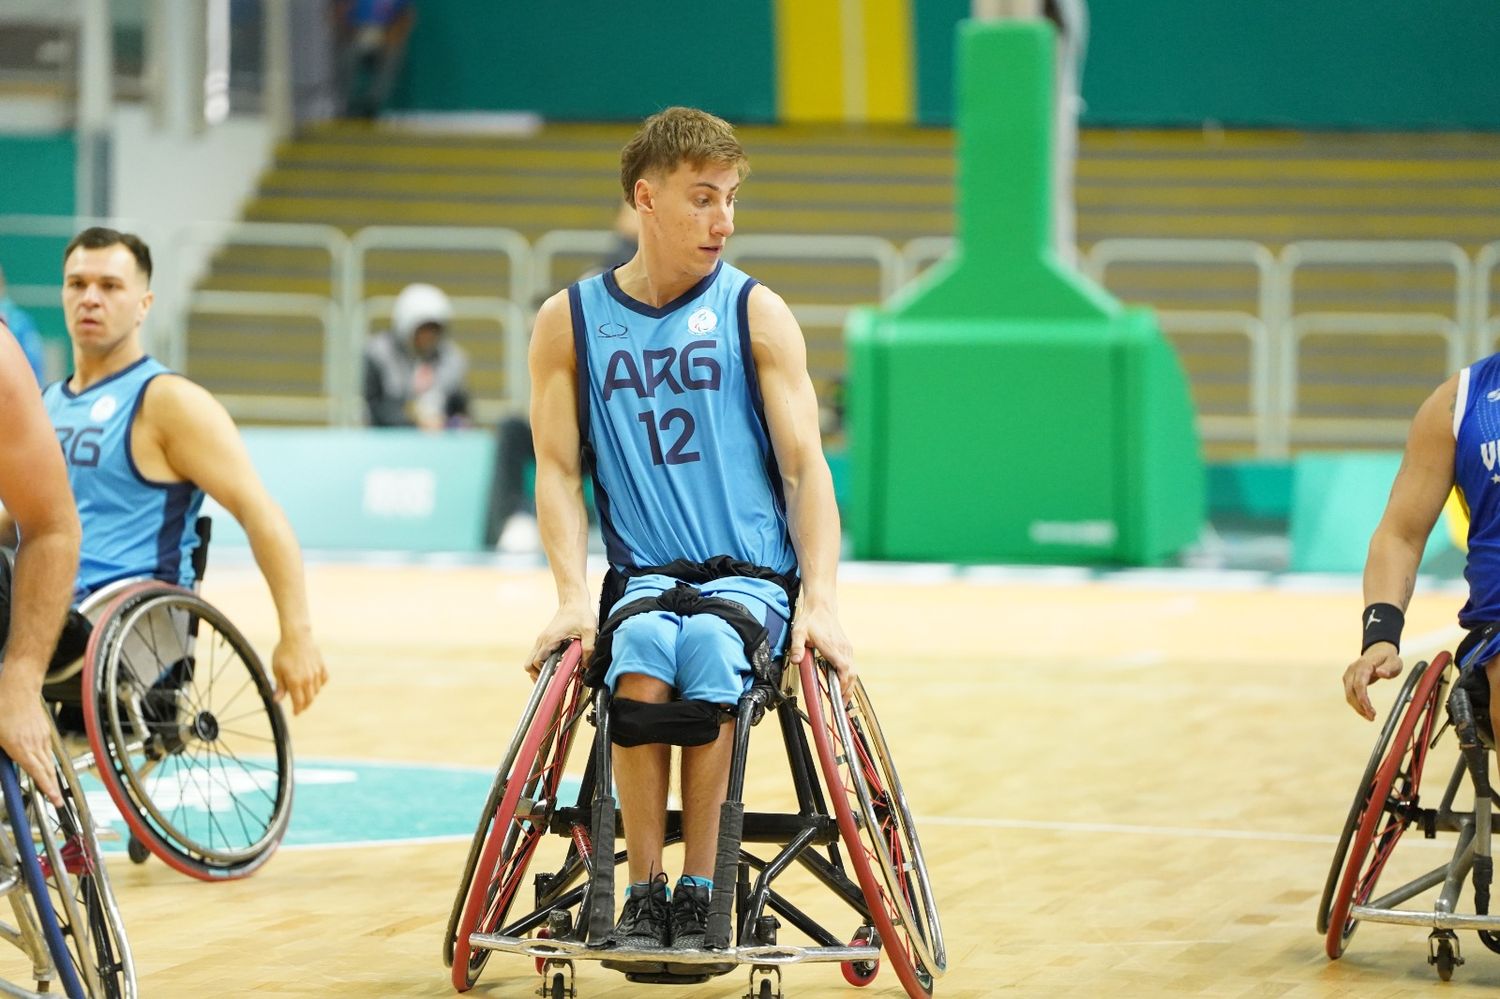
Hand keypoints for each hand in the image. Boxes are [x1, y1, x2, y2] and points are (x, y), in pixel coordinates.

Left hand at [0, 668, 60, 805]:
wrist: (18, 685)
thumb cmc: (2, 705)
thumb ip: (1, 751)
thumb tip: (3, 765)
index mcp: (20, 746)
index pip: (37, 773)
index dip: (48, 788)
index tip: (55, 799)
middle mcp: (34, 743)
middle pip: (47, 769)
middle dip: (53, 786)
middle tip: (56, 799)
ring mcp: (42, 736)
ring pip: (49, 760)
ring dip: (50, 774)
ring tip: (51, 785)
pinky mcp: (44, 730)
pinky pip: (48, 750)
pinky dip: (47, 760)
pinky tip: (44, 763)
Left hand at [271, 632, 328, 714]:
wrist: (296, 636)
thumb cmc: (283, 652)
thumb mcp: (277, 670)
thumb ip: (280, 687)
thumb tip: (277, 700)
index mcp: (295, 682)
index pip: (299, 702)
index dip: (297, 710)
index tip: (296, 713)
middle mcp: (308, 679)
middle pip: (309, 699)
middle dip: (304, 705)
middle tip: (300, 707)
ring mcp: (316, 673)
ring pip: (317, 690)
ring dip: (311, 695)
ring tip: (305, 695)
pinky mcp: (321, 666)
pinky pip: (323, 680)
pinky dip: (320, 684)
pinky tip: (315, 683)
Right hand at [526, 604, 594, 680]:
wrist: (573, 600)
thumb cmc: (580, 613)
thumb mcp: (589, 631)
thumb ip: (589, 648)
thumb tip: (587, 665)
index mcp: (550, 639)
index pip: (536, 662)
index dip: (543, 673)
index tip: (554, 679)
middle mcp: (542, 640)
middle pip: (529, 664)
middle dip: (537, 675)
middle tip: (551, 680)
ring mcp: (542, 640)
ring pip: (532, 660)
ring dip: (540, 669)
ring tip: (556, 673)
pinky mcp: (545, 639)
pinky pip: (538, 655)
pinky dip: (544, 662)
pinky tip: (558, 663)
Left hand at [789, 602, 853, 692]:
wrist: (822, 607)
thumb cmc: (811, 620)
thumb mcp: (798, 632)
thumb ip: (796, 647)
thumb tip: (795, 660)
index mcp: (832, 647)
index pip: (844, 668)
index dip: (843, 682)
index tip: (838, 694)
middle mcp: (843, 649)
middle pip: (852, 674)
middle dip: (847, 690)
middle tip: (840, 705)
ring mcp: (846, 649)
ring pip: (853, 671)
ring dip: (849, 686)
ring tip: (841, 699)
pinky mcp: (846, 649)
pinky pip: (851, 667)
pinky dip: (848, 678)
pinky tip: (841, 684)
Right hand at [1343, 642, 1403, 720]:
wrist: (1378, 650)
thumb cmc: (1388, 658)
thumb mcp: (1394, 662)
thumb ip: (1389, 668)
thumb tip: (1381, 673)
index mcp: (1363, 666)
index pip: (1359, 684)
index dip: (1363, 699)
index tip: (1370, 711)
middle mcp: (1352, 670)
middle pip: (1351, 692)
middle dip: (1360, 707)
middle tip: (1372, 718)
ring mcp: (1348, 675)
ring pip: (1348, 694)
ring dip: (1357, 707)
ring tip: (1370, 717)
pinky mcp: (1348, 680)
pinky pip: (1350, 694)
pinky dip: (1356, 703)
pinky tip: (1365, 710)